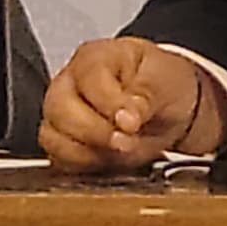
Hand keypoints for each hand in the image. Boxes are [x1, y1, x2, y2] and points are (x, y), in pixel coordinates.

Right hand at [39, 36, 226, 172]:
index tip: (132, 123)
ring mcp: (62, 114)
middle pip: (59, 108)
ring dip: (87, 153)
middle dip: (95, 132)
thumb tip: (127, 117)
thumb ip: (146, 96)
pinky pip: (59, 160)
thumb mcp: (165, 81)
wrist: (173, 108)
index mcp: (95, 58)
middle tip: (126, 142)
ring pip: (53, 137)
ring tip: (120, 153)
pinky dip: (83, 167)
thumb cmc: (163, 84)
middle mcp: (70, 84)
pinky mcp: (65, 144)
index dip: (109, 105)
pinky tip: (108, 162)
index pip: (88, 79)